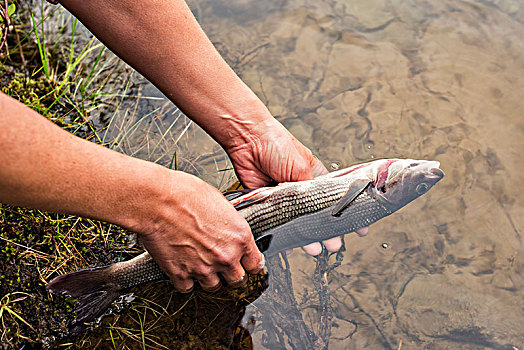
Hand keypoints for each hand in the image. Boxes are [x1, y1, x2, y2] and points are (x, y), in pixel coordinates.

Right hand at [137, 170, 264, 291]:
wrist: (157, 201)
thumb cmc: (186, 194)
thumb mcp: (220, 203)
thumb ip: (230, 224)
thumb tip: (229, 230)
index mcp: (240, 237)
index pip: (256, 264)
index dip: (250, 264)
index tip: (246, 264)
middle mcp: (226, 256)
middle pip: (238, 280)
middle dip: (230, 273)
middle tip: (221, 262)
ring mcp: (204, 268)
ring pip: (214, 286)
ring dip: (208, 276)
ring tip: (199, 260)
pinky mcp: (181, 274)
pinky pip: (188, 287)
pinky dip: (185, 279)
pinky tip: (182, 264)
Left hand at [224, 118, 368, 254]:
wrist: (248, 140)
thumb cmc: (277, 144)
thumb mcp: (302, 168)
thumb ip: (310, 191)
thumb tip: (315, 212)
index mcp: (315, 177)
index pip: (335, 198)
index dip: (347, 213)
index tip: (358, 227)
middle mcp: (301, 189)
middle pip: (315, 215)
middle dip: (326, 231)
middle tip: (333, 244)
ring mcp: (284, 197)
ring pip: (296, 221)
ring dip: (305, 236)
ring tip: (313, 248)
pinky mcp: (267, 202)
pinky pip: (275, 222)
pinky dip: (281, 234)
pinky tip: (288, 243)